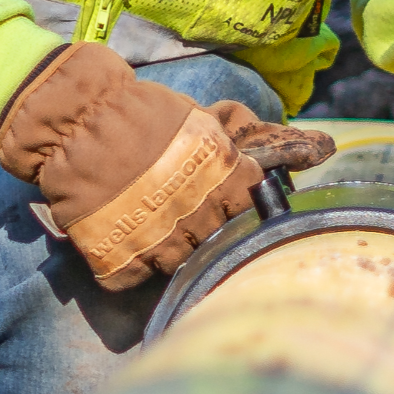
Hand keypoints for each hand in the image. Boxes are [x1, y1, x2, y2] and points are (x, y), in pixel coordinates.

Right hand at [0, 39, 294, 286]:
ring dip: (169, 251)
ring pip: (180, 266)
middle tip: (181, 213)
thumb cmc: (139, 113)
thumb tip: (320, 150)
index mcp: (224, 176)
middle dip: (203, 228)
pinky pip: (132, 280)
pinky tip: (124, 244)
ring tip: (152, 228)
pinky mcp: (118, 259)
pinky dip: (128, 267)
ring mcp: (158, 240)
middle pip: (218, 242)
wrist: (73, 117)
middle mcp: (198, 212)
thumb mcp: (200, 119)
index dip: (239, 207)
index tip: (224, 201)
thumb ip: (248, 143)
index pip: (254, 211)